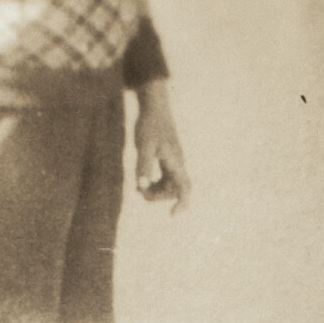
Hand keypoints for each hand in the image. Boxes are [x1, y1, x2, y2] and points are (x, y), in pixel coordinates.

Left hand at [132, 79, 190, 214]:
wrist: (154, 108)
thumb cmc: (149, 125)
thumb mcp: (143, 145)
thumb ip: (143, 165)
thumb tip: (142, 185)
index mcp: (175, 162)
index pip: (185, 188)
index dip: (182, 203)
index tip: (172, 215)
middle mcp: (178, 163)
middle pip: (174, 191)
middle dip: (158, 196)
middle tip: (138, 190)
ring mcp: (174, 161)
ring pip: (170, 185)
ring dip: (156, 191)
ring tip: (139, 187)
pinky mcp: (169, 158)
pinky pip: (167, 178)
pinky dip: (156, 183)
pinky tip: (143, 180)